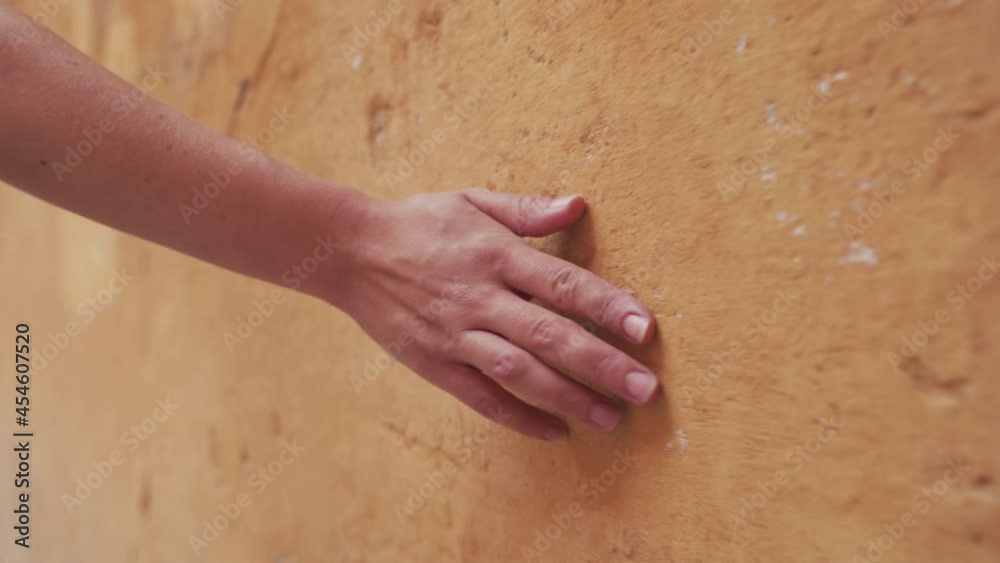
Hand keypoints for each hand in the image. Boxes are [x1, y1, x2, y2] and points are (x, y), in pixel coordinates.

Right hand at [331, 188, 658, 440]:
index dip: (607, 306)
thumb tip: (579, 205)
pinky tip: (555, 431)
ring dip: (568, 398)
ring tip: (610, 419)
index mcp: (495, 254)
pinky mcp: (434, 363)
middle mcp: (480, 297)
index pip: (563, 284)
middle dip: (601, 364)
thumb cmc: (420, 222)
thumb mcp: (472, 200)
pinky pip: (480, 397)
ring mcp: (455, 334)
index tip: (645, 329)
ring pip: (519, 372)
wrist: (350, 250)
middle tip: (646, 390)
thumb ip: (527, 209)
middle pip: (549, 335)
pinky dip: (518, 417)